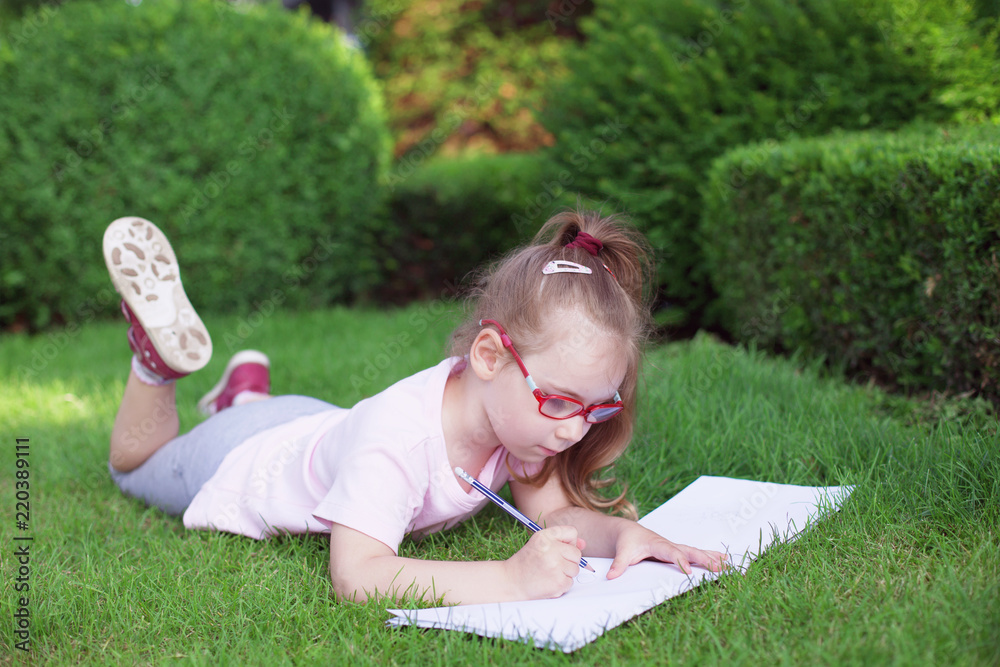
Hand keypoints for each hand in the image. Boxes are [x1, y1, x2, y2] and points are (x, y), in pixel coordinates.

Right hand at [504, 526, 586, 599]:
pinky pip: (570, 583)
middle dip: (568, 560)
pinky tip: (548, 582)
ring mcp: (555, 566)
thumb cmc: (526, 562)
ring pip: (575, 569)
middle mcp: (551, 549)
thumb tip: (583, 544)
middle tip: (552, 564)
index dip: (568, 542)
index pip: (572, 532)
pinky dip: (561, 584)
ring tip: (549, 573)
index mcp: (545, 536)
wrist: (511, 581)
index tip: (559, 548)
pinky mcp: (558, 582)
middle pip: (577, 554)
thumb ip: (562, 540)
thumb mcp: (540, 543)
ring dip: (565, 573)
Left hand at [607, 523, 728, 579]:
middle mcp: (670, 545)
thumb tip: (611, 577)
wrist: (629, 532)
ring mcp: (676, 548)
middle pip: (689, 551)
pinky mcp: (679, 551)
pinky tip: (724, 560)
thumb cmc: (628, 542)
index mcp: (657, 545)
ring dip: (711, 557)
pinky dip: (710, 556)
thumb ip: (618, 564)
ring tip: (728, 564)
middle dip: (704, 559)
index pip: (671, 553)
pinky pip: (696, 554)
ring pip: (696, 552)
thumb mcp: (622, 552)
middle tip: (719, 568)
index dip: (680, 562)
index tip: (690, 571)